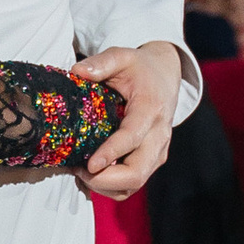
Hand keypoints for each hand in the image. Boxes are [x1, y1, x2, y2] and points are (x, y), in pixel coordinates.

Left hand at [77, 39, 182, 198]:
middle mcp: (158, 136)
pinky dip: (110, 187)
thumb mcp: (122, 56)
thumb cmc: (139, 68)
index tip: (90, 164)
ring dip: (105, 186)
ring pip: (134, 184)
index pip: (133, 137)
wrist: (164, 76)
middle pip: (137, 172)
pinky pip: (132, 184)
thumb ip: (101, 63)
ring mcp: (157, 151)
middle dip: (106, 180)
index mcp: (151, 109)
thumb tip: (78, 71)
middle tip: (78, 169)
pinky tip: (90, 175)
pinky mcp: (152, 160)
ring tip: (80, 171)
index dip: (111, 153)